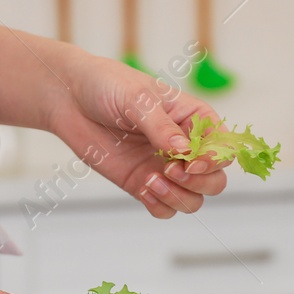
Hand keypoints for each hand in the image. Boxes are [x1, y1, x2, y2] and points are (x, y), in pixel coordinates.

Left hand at [47, 51, 229, 218]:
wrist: (70, 98)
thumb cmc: (107, 85)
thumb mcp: (137, 98)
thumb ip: (161, 126)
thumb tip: (184, 151)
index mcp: (193, 118)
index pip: (223, 146)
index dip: (215, 160)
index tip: (192, 162)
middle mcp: (185, 146)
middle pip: (215, 179)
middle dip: (199, 182)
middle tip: (170, 170)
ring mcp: (164, 167)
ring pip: (193, 199)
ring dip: (178, 197)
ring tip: (151, 181)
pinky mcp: (142, 183)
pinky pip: (164, 208)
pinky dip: (160, 205)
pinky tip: (143, 188)